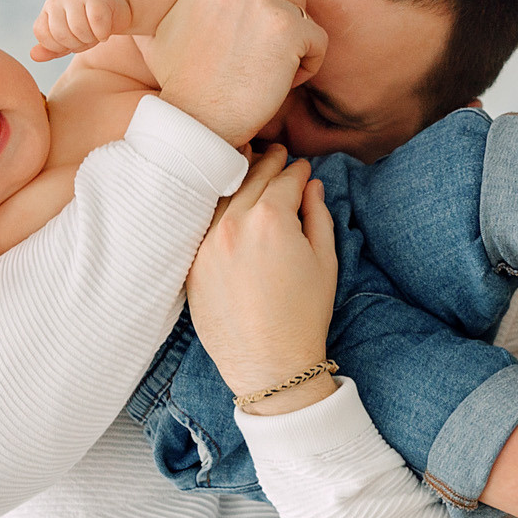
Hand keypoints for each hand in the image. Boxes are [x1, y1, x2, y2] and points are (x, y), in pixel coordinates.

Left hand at [32, 0, 130, 60]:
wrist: (115, 1)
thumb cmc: (88, 21)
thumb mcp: (68, 37)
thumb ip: (51, 48)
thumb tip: (33, 56)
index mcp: (48, 9)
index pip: (42, 34)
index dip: (57, 46)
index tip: (71, 43)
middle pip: (60, 34)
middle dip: (76, 44)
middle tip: (86, 39)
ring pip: (78, 29)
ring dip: (91, 39)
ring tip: (95, 34)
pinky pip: (97, 22)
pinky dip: (103, 33)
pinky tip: (105, 32)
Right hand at [150, 0, 326, 146]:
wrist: (194, 122)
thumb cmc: (184, 82)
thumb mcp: (172, 25)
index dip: (257, 22)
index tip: (237, 49)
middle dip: (278, 31)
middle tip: (252, 64)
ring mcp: (264, 2)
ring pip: (303, 17)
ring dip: (292, 47)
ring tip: (264, 74)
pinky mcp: (289, 29)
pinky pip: (318, 41)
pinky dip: (306, 67)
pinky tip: (276, 84)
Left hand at [188, 146, 338, 414]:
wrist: (269, 364)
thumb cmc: (304, 315)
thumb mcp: (324, 261)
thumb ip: (319, 216)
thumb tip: (312, 186)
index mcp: (272, 218)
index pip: (285, 179)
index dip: (298, 170)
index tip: (303, 167)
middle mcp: (234, 224)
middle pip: (251, 179)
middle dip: (268, 164)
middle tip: (277, 153)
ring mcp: (207, 243)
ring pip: (224, 197)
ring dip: (239, 180)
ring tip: (248, 167)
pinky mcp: (193, 264)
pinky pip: (205, 225)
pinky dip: (218, 209)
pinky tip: (227, 204)